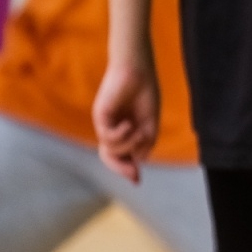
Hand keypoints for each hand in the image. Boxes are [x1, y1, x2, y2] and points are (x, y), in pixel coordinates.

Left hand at [93, 54, 160, 183]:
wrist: (138, 71)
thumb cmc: (145, 93)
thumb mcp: (150, 124)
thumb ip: (145, 144)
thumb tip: (138, 163)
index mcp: (125, 132)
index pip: (121, 156)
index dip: (128, 169)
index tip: (138, 180)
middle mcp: (112, 129)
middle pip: (110, 158)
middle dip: (122, 168)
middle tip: (135, 176)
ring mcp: (105, 123)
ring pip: (111, 150)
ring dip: (129, 145)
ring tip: (140, 132)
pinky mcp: (100, 116)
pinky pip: (107, 137)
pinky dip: (121, 136)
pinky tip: (129, 124)